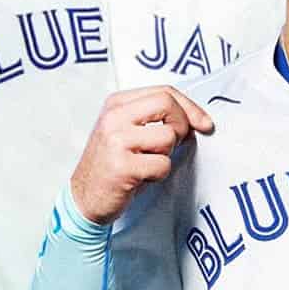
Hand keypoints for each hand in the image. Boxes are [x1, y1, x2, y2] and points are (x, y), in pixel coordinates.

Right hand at [70, 87, 212, 224]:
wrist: (85, 197)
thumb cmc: (113, 164)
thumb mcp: (129, 131)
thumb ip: (156, 118)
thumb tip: (198, 119)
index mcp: (116, 104)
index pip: (165, 92)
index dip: (190, 107)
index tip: (204, 124)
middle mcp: (113, 118)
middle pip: (167, 104)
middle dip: (182, 125)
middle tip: (174, 144)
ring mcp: (115, 141)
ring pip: (168, 137)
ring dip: (166, 155)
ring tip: (147, 163)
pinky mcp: (121, 166)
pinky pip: (162, 165)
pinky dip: (158, 175)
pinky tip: (140, 178)